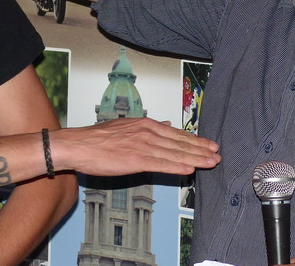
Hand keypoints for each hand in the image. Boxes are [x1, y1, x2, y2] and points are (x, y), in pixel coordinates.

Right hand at [53, 117, 219, 175]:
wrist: (78, 145)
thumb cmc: (97, 139)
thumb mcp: (125, 126)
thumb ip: (147, 127)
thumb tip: (165, 125)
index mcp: (144, 124)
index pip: (175, 133)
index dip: (194, 140)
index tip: (208, 144)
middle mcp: (147, 132)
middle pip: (180, 142)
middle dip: (201, 149)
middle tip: (217, 154)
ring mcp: (142, 146)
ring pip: (175, 153)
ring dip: (195, 159)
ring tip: (211, 163)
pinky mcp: (136, 159)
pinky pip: (162, 164)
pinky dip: (177, 167)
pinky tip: (190, 170)